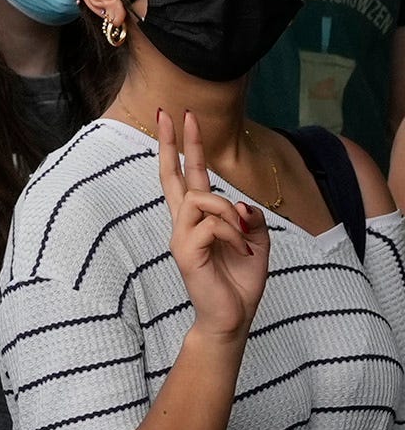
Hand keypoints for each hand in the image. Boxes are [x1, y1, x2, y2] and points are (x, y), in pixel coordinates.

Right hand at [158, 109, 269, 342]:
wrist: (232, 316)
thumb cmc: (240, 280)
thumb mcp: (257, 243)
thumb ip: (250, 219)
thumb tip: (241, 205)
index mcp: (199, 218)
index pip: (188, 175)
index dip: (185, 146)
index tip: (180, 117)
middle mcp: (184, 222)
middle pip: (174, 175)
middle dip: (173, 142)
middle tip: (171, 113)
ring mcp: (181, 235)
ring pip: (202, 198)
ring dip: (229, 211)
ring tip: (243, 235)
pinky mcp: (185, 250)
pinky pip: (213, 225)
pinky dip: (234, 236)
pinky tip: (241, 251)